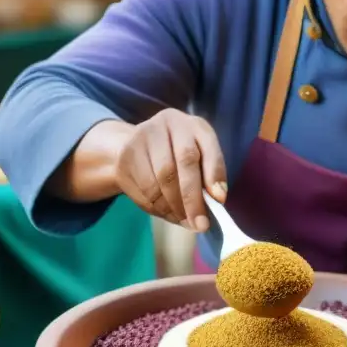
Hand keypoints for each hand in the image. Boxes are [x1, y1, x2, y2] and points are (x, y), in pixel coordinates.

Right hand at [114, 109, 226, 230]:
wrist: (135, 145)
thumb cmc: (177, 155)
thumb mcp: (199, 158)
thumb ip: (209, 176)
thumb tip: (217, 200)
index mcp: (195, 125)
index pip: (208, 147)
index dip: (215, 174)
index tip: (219, 200)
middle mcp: (169, 123)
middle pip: (184, 162)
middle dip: (193, 198)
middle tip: (199, 224)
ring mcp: (144, 136)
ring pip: (162, 178)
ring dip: (174, 206)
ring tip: (183, 219)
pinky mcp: (126, 154)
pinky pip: (144, 188)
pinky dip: (157, 206)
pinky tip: (166, 212)